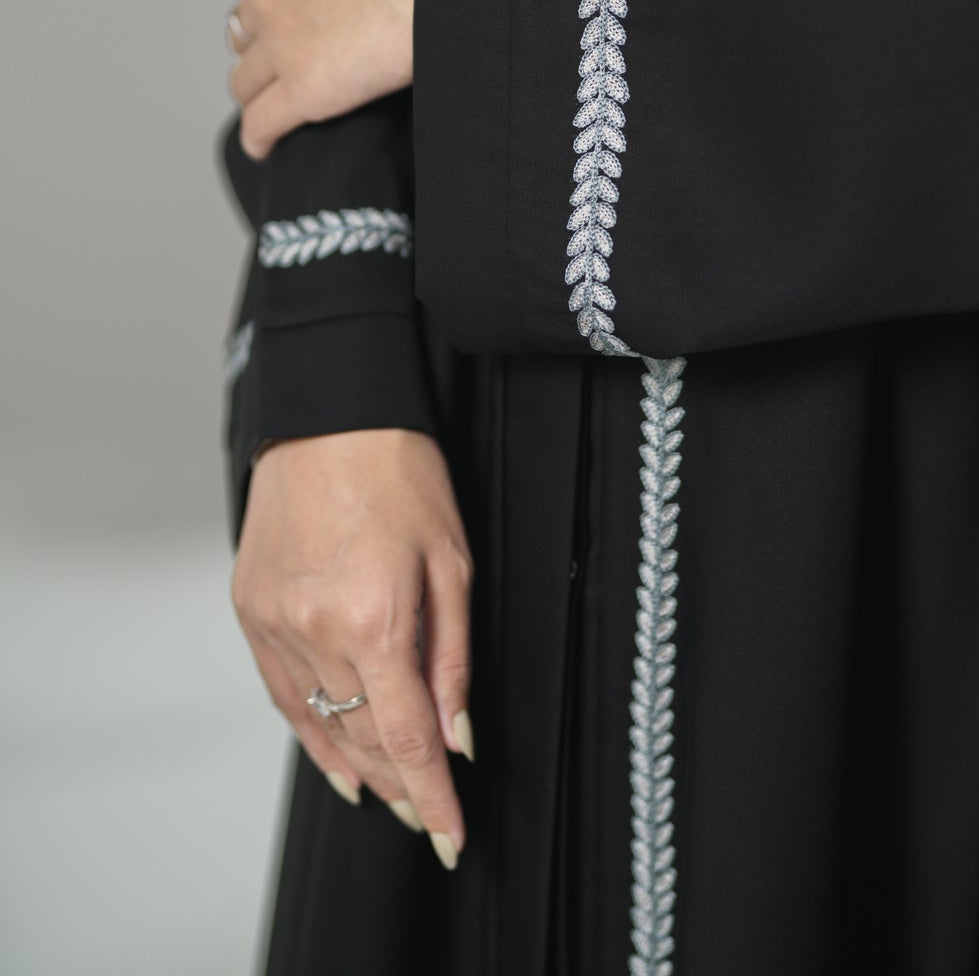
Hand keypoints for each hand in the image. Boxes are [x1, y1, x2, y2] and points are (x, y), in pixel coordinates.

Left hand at [230, 0, 452, 158]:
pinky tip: (267, 148)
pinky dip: (259, 139)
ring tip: (276, 111)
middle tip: (295, 66)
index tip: (295, 26)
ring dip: (258, 97)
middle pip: (246, 37)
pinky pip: (261, 124)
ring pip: (246, 84)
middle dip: (264, 51)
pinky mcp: (304, 91)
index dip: (273, 13)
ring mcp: (281, 46)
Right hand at [231, 427, 474, 868]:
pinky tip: (333, 758)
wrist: (329, 414)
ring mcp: (274, 622)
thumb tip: (456, 733)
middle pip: (362, 739)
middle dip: (402, 786)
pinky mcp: (250, 608)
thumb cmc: (400, 471)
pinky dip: (309, 731)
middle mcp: (315, 631)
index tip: (452, 837)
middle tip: (432, 816)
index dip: (433, 797)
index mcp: (374, 619)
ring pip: (317, 724)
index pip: (407, 739)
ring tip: (391, 797)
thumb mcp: (453, 559)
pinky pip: (281, 692)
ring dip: (357, 764)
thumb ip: (453, 656)